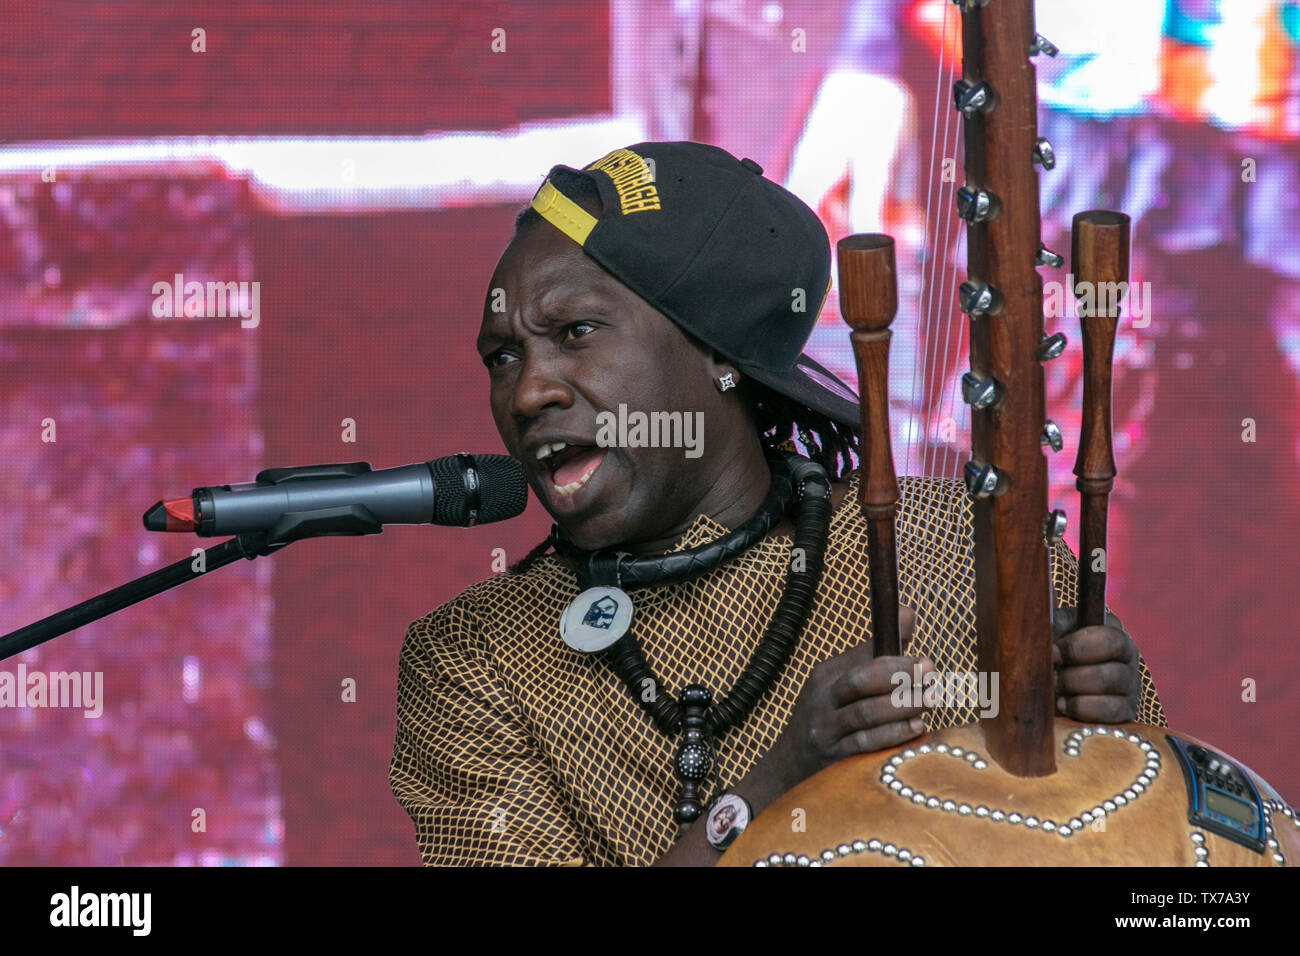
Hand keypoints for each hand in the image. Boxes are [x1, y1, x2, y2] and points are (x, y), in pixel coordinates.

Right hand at [765, 607, 931, 793]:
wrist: (790, 762)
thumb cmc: (830, 715)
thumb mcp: (842, 682)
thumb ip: (876, 652)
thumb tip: (908, 613)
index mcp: (827, 675)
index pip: (861, 656)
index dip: (894, 654)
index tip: (924, 658)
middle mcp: (823, 699)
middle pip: (859, 681)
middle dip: (898, 674)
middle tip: (930, 673)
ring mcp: (826, 729)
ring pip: (865, 713)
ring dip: (902, 705)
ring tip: (931, 699)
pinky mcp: (833, 757)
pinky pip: (865, 744)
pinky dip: (892, 734)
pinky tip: (916, 728)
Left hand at [1051, 607, 1140, 723]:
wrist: (1041, 699)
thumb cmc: (1042, 660)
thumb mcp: (1044, 635)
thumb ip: (1048, 619)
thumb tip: (1043, 592)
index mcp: (1107, 628)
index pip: (1107, 631)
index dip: (1076, 644)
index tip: (1050, 653)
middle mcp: (1126, 653)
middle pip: (1113, 650)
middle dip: (1075, 662)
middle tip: (1051, 675)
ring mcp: (1130, 683)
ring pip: (1110, 679)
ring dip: (1074, 686)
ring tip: (1054, 690)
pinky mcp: (1126, 712)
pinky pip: (1111, 710)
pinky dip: (1082, 708)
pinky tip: (1064, 706)